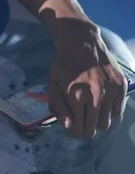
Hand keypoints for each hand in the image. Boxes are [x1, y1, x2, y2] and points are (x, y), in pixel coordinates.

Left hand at [47, 19, 126, 137]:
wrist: (82, 43)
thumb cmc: (63, 65)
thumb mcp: (52, 85)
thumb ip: (58, 108)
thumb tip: (70, 127)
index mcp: (75, 97)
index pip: (78, 130)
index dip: (73, 130)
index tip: (71, 123)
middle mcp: (96, 97)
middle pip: (93, 130)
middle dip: (84, 127)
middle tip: (80, 117)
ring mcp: (111, 92)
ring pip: (107, 123)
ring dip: (97, 120)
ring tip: (90, 107)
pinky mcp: (121, 86)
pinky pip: (118, 112)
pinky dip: (109, 111)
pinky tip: (101, 101)